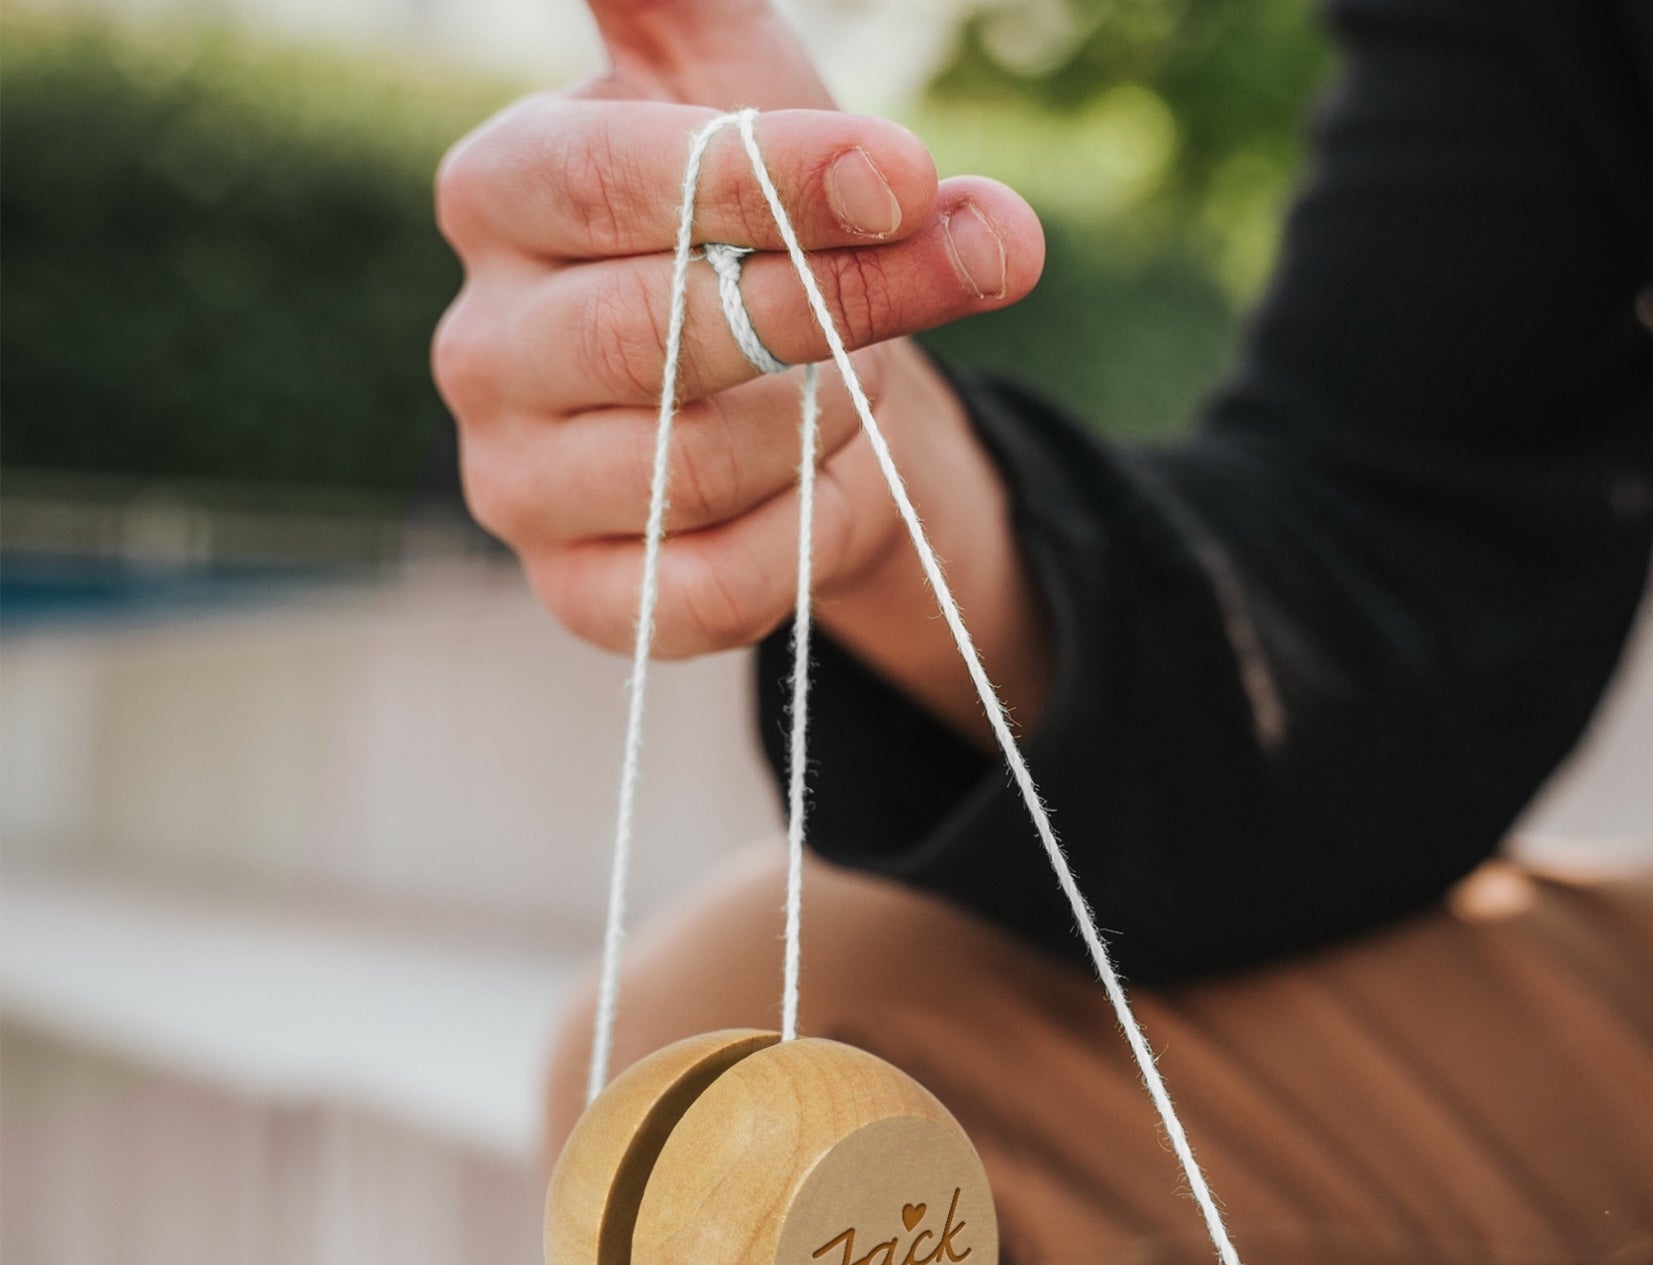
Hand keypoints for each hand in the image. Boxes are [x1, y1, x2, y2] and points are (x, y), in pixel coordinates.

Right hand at [435, 0, 1053, 742]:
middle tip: (955, 268)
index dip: (769, 178)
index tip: (908, 175)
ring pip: (689, 470)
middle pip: (652, 335)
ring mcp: (516, 486)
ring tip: (853, 385)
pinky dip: (801, 539)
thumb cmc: (769, 233)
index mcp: (500, 197)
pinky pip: (709, 591)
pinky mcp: (583, 599)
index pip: (608, 180)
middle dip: (830, 306)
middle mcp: (480, 347)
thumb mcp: (745, 88)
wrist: (802, 406)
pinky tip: (820, 485)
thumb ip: (696, 3)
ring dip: (819, 424)